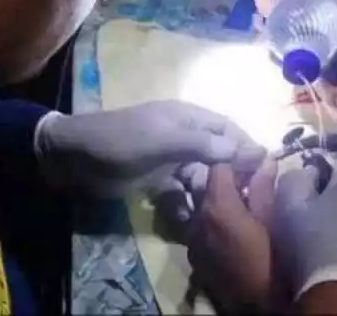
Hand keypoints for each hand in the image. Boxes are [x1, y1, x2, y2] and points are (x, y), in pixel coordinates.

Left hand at [35, 101, 265, 195]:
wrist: (72, 158)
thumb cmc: (120, 141)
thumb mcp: (164, 139)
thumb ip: (204, 145)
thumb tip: (250, 149)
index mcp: (188, 119)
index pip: (227, 130)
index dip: (246, 146)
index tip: (264, 170)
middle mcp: (184, 136)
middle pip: (218, 154)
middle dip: (232, 174)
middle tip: (245, 200)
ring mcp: (170, 158)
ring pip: (201, 175)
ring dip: (210, 192)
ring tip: (219, 213)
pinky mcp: (156, 179)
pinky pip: (180, 191)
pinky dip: (187, 203)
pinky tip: (191, 217)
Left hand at [188, 161, 279, 309]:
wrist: (260, 304)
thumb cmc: (272, 259)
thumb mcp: (271, 220)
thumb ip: (263, 187)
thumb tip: (264, 160)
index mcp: (217, 206)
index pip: (218, 166)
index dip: (237, 157)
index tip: (255, 158)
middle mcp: (197, 218)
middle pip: (207, 184)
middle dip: (228, 176)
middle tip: (253, 175)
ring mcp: (193, 238)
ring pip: (203, 205)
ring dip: (221, 197)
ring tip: (244, 198)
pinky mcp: (195, 254)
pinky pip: (201, 225)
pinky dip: (215, 217)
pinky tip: (233, 223)